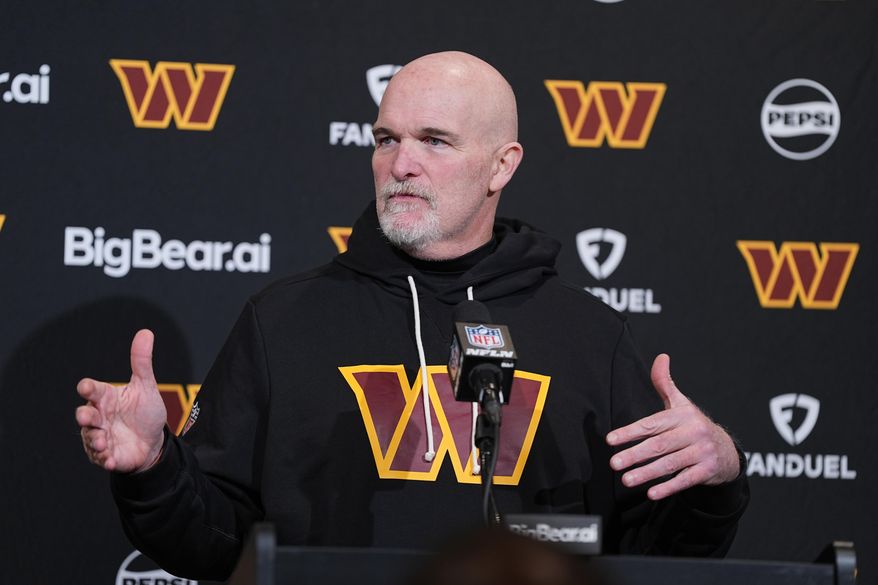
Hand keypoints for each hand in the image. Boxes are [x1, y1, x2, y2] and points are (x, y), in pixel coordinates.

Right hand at [75, 329, 166, 472]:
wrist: (154, 441)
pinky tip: (110, 459)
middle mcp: (99, 417)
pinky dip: (104, 459)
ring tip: (102, 441)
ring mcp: (101, 437)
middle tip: (86, 416)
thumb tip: (146, 332)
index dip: (88, 388)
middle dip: (85, 416)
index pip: (93, 391)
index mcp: (106, 398)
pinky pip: (101, 458)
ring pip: (91, 438)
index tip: (86, 387)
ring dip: (94, 439)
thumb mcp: (146, 386)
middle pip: (86, 415)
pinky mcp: (107, 456)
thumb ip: (141, 362)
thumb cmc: (145, 412)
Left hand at [606, 354, 739, 499]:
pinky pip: (685, 479)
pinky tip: (651, 493)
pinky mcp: (707, 471)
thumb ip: (665, 384)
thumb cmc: (694, 426)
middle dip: (635, 454)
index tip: (610, 439)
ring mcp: (701, 452)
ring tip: (626, 479)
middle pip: (659, 444)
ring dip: (647, 473)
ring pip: (670, 463)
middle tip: (614, 463)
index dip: (630, 431)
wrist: (727, 450)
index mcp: (682, 415)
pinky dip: (668, 487)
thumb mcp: (682, 404)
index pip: (651, 424)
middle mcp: (693, 432)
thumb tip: (661, 357)